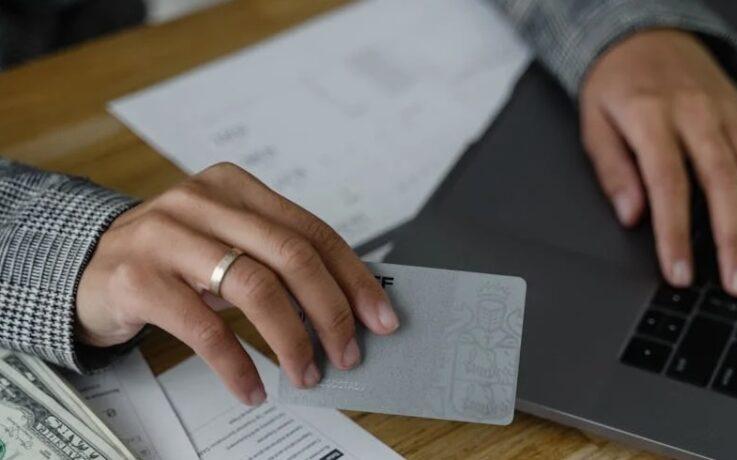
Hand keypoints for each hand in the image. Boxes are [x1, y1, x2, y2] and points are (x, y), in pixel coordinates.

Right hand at [76, 163, 398, 404]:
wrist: (84, 266)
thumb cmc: (171, 259)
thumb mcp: (225, 243)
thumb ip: (276, 260)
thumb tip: (345, 307)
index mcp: (236, 188)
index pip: (312, 232)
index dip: (353, 278)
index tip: (380, 317)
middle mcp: (202, 202)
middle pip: (291, 255)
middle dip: (330, 311)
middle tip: (349, 353)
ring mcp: (166, 236)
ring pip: (254, 287)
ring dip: (291, 339)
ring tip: (306, 373)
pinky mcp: (136, 278)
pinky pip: (203, 328)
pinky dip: (236, 364)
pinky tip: (253, 387)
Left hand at [580, 30, 736, 296]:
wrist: (647, 37)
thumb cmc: (617, 88)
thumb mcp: (595, 124)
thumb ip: (612, 170)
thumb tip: (631, 216)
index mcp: (651, 114)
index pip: (668, 182)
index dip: (675, 233)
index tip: (680, 274)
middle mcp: (697, 112)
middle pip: (723, 180)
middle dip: (735, 238)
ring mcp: (729, 112)